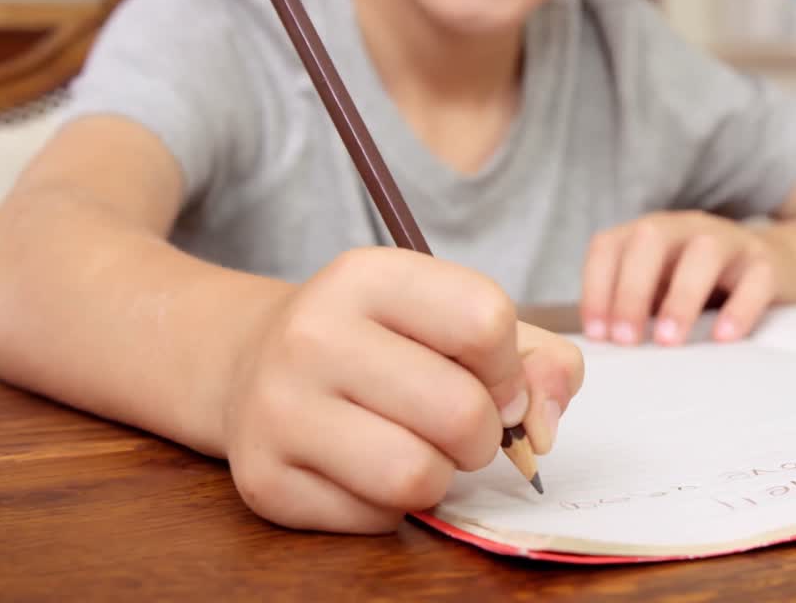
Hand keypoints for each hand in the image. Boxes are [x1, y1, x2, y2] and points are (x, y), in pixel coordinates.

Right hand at [222, 247, 583, 533]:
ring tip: (416, 448)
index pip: (485, 320)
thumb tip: (543, 429)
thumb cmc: (380, 343)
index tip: (491, 379)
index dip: (510, 367)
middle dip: (481, 434)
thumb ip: (534, 358)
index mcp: (367, 276)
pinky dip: (390, 507)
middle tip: (457, 426)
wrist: (252, 365)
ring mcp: (279, 409)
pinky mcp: (264, 480)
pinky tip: (367, 471)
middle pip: (460, 410)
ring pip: (417, 476)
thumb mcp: (452, 318)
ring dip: (439, 476)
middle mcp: (312, 334)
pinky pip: (374, 519)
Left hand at [580, 211, 795, 345]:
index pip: (609, 246)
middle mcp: (684, 228)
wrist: (776, 263)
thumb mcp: (660, 284)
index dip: (596, 287)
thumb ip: (631, 304)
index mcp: (649, 233)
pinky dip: (739, 308)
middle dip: (631, 291)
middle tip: (626, 339)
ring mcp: (728, 241)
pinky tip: (723, 336)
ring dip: (680, 298)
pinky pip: (755, 279)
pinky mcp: (766, 263)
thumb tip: (602, 344)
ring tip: (669, 340)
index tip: (598, 333)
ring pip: (703, 253)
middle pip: (649, 241)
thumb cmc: (702, 281)